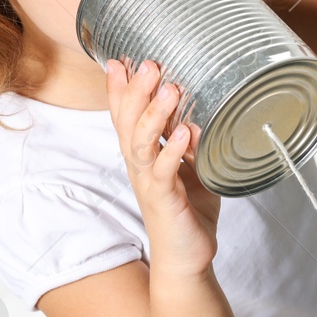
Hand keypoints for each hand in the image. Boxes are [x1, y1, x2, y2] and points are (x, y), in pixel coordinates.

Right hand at [106, 58, 221, 278]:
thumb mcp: (192, 167)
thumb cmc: (188, 210)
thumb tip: (196, 112)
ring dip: (156, 115)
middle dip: (136, 91)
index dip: (120, 89)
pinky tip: (184, 133)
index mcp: (143, 155)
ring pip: (142, 143)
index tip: (120, 60)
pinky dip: (173, 150)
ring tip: (171, 90)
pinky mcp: (164, 200)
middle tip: (149, 64)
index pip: (125, 116)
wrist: (187, 256)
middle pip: (128, 122)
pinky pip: (164, 171)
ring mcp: (149, 182)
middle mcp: (139, 165)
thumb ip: (190, 141)